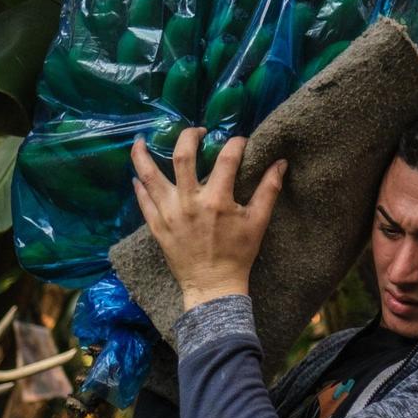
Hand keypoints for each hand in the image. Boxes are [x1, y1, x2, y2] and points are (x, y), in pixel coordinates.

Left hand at [130, 128, 286, 311]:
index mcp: (217, 200)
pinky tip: (137, 175)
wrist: (213, 286)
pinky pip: (143, 201)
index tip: (239, 141)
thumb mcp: (258, 222)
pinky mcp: (157, 226)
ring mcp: (169, 213)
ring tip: (140, 140)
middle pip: (182, 156)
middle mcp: (189, 202)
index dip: (235, 144)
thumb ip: (269, 190)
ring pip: (149, 176)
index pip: (226, 158)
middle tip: (197, 131)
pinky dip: (139, 186)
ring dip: (142, 155)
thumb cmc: (238, 254)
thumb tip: (280, 163)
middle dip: (188, 136)